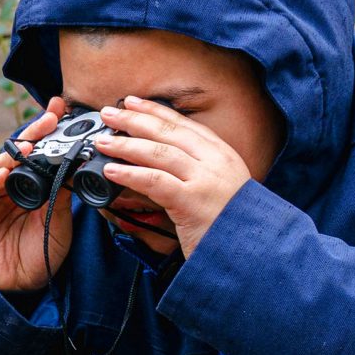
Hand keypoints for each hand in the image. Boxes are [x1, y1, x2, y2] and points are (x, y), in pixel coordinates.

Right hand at [0, 98, 72, 294]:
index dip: (49, 132)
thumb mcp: (57, 223)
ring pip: (1, 165)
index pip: (41, 153)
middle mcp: (9, 186)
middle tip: (51, 115)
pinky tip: (5, 173)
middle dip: (36, 132)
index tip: (62, 110)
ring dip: (16, 153)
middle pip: (21, 153)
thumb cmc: (35, 257)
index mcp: (31, 186)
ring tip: (33, 143)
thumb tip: (75, 165)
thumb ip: (61, 195)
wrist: (12, 289)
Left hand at [89, 96, 252, 257]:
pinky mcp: (192, 201)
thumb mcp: (221, 190)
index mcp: (222, 155)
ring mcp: (205, 180)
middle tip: (108, 114)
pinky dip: (130, 173)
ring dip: (126, 145)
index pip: (184, 125)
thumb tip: (160, 161)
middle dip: (134, 120)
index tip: (132, 102)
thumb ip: (197, 172)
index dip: (156, 111)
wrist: (252, 252)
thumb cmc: (230, 225)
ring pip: (158, 152)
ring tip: (102, 142)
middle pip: (168, 132)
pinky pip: (155, 181)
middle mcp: (215, 162)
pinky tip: (111, 170)